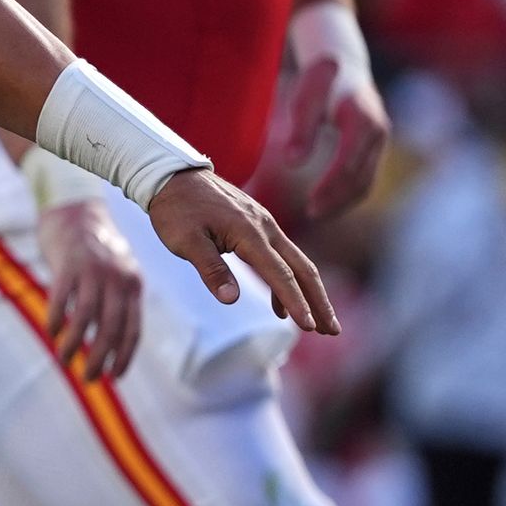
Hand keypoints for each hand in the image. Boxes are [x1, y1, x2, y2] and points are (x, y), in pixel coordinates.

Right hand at [29, 168, 144, 380]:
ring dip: (74, 344)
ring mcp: (93, 270)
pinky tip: (51, 332)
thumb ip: (117, 302)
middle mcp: (117, 278)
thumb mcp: (117, 273)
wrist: (75, 211)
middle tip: (89, 379)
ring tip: (65, 361)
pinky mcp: (68, 263)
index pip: (133, 329)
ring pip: (85, 317)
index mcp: (133, 284)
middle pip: (111, 327)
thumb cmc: (93, 251)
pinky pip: (61, 299)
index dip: (124, 356)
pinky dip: (56, 320)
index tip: (114, 377)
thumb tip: (109, 343)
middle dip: (100, 358)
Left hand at [141, 169, 336, 334]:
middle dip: (319, 302)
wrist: (172, 175)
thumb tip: (232, 300)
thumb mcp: (186, 241)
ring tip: (317, 324)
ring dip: (309, 293)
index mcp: (249, 233)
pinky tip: (279, 306)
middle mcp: (265, 227)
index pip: (281, 275)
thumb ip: (211, 269)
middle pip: (302, 269)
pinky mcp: (258, 224)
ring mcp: (264, 224)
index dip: (296, 303)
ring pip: (296, 262)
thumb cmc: (176, 209)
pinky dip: (287, 281)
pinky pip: (281, 256)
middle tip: (333, 331)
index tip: (310, 327)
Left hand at [264, 4, 389, 221]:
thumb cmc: (320, 81)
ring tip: (315, 213)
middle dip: (337, 199)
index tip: (311, 203)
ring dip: (343, 201)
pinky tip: (326, 203)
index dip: (331, 185)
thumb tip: (292, 163)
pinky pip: (364, 178)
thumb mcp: (305, 97)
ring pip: (365, 181)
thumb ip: (300, 129)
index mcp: (362, 118)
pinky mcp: (373, 149)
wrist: (343, 66)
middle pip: (361, 176)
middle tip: (310, 213)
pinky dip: (347, 194)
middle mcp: (377, 131)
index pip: (349, 161)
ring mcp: (379, 141)